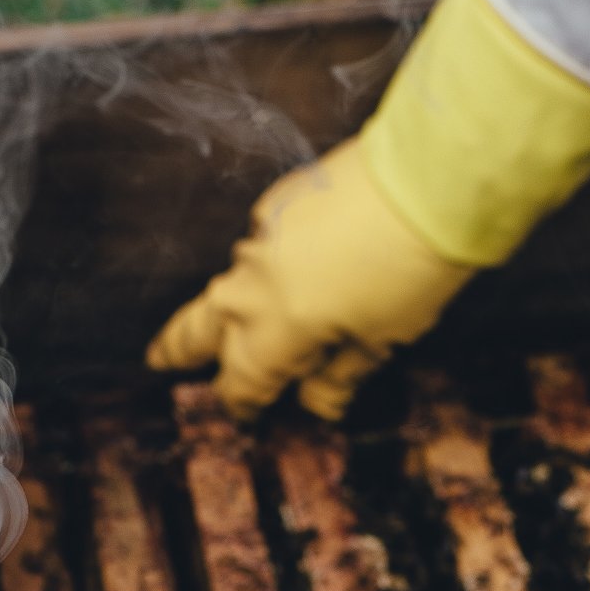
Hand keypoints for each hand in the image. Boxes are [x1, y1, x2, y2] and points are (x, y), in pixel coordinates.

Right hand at [145, 138, 474, 420]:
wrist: (428, 174)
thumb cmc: (411, 267)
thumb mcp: (383, 337)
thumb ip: (340, 373)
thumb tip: (318, 402)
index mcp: (273, 329)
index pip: (241, 380)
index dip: (242, 403)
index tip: (243, 416)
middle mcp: (250, 284)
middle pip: (199, 327)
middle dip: (180, 349)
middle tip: (161, 362)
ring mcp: (258, 236)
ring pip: (228, 284)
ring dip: (224, 309)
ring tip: (224, 323)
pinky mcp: (279, 199)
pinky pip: (258, 247)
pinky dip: (263, 268)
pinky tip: (289, 271)